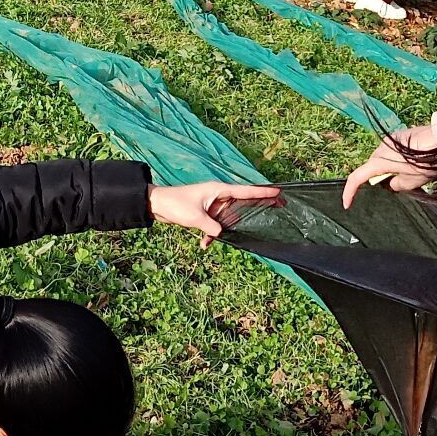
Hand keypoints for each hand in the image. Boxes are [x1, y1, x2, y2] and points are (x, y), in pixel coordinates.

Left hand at [150, 179, 280, 245]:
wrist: (157, 205)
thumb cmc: (175, 205)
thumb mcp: (194, 217)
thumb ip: (210, 227)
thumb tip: (222, 235)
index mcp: (218, 190)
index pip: (244, 191)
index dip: (262, 192)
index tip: (278, 192)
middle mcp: (218, 196)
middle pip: (243, 201)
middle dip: (259, 204)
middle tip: (280, 205)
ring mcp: (212, 204)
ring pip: (229, 216)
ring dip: (231, 227)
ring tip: (247, 231)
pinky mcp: (205, 213)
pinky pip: (215, 224)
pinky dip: (211, 235)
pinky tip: (204, 244)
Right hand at [341, 130, 433, 202]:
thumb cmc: (427, 162)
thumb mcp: (413, 181)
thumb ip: (397, 185)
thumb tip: (392, 182)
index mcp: (379, 161)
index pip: (357, 177)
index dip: (350, 192)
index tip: (347, 204)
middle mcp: (380, 147)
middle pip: (372, 167)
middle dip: (379, 178)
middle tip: (396, 187)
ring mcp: (390, 139)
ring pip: (383, 158)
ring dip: (390, 168)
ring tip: (412, 174)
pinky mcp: (400, 135)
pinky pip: (392, 151)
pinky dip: (397, 160)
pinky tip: (415, 163)